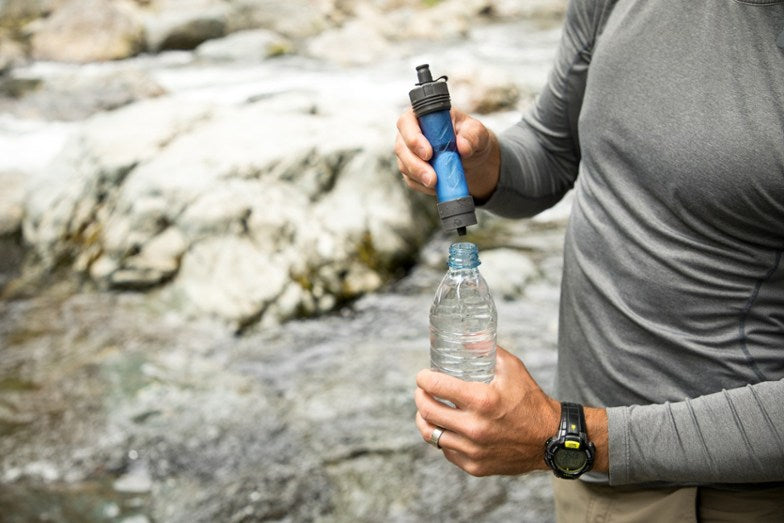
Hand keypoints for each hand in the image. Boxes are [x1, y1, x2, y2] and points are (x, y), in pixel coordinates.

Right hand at [394, 107, 500, 200]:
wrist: (472, 158)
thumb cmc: (470, 138)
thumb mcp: (477, 132)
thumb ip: (472, 135)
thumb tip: (462, 146)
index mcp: (422, 115)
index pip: (407, 122)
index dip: (413, 137)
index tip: (428, 153)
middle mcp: (409, 133)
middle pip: (401, 147)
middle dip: (415, 164)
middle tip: (432, 177)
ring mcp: (408, 153)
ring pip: (404, 166)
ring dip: (419, 177)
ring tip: (436, 184)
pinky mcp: (411, 170)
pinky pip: (411, 180)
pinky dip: (423, 186)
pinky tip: (437, 187)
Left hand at [415, 347, 559, 475]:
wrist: (551, 439)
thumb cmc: (531, 401)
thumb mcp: (512, 368)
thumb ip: (487, 350)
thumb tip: (467, 336)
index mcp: (482, 400)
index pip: (435, 387)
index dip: (423, 378)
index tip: (423, 375)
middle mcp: (474, 427)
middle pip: (427, 411)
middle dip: (420, 397)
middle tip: (423, 391)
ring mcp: (473, 450)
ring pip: (431, 434)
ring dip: (425, 419)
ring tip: (428, 410)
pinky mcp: (475, 466)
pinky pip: (446, 450)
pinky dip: (443, 437)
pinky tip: (447, 427)